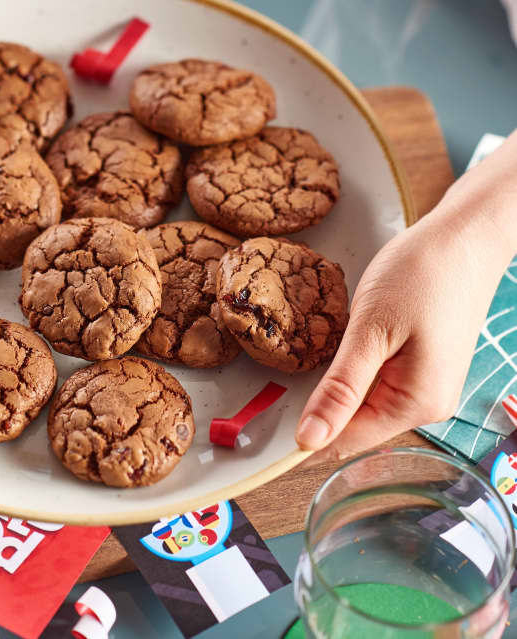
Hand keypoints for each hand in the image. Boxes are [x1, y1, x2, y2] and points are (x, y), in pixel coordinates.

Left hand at [295, 137, 516, 461]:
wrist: (464, 237)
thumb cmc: (421, 275)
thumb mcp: (371, 332)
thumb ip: (341, 389)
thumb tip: (310, 439)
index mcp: (415, 404)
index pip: (346, 442)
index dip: (305, 434)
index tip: (265, 425)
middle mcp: (426, 407)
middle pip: (355, 427)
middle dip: (320, 408)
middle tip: (286, 380)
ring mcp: (426, 389)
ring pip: (364, 406)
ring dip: (336, 389)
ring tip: (322, 354)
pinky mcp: (422, 370)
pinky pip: (377, 386)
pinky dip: (353, 374)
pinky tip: (347, 350)